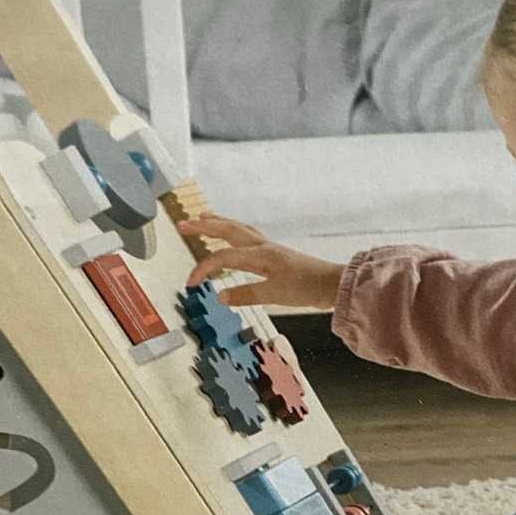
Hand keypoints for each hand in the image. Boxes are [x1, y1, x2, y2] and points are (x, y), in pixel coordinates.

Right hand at [178, 215, 345, 309]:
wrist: (332, 284)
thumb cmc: (307, 288)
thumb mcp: (275, 295)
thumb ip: (246, 294)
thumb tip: (220, 296)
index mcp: (260, 255)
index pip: (223, 257)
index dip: (204, 268)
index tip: (190, 283)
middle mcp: (263, 246)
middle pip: (228, 230)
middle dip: (204, 227)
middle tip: (183, 223)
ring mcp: (269, 247)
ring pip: (238, 229)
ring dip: (219, 223)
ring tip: (203, 218)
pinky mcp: (274, 252)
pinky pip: (248, 235)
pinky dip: (234, 231)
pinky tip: (232, 235)